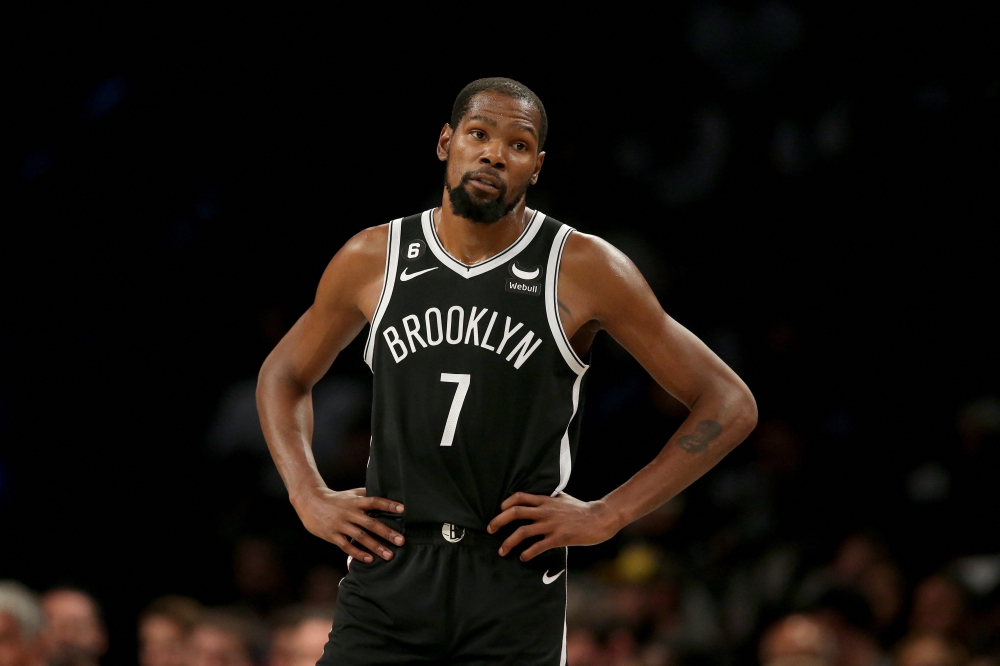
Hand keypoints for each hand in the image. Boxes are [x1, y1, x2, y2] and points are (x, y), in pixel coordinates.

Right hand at [292, 487, 404, 562]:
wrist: (309, 502)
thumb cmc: (334, 498)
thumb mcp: (350, 493)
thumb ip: (366, 495)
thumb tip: (384, 493)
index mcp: (355, 501)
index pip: (374, 501)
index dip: (389, 505)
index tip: (403, 510)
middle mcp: (349, 513)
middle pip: (370, 523)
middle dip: (386, 533)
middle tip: (401, 541)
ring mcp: (340, 524)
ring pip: (360, 537)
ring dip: (376, 546)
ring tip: (389, 555)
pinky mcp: (332, 535)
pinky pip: (346, 546)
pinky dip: (358, 553)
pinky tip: (369, 559)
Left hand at [487, 492, 620, 560]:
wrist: (600, 518)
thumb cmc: (581, 509)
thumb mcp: (563, 498)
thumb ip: (549, 498)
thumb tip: (539, 497)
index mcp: (545, 500)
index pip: (519, 497)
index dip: (505, 503)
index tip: (499, 511)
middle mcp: (545, 511)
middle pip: (515, 512)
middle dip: (498, 521)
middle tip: (490, 530)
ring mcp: (551, 524)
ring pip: (523, 532)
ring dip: (508, 542)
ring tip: (502, 551)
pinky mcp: (559, 538)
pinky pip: (538, 546)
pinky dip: (527, 553)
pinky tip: (523, 558)